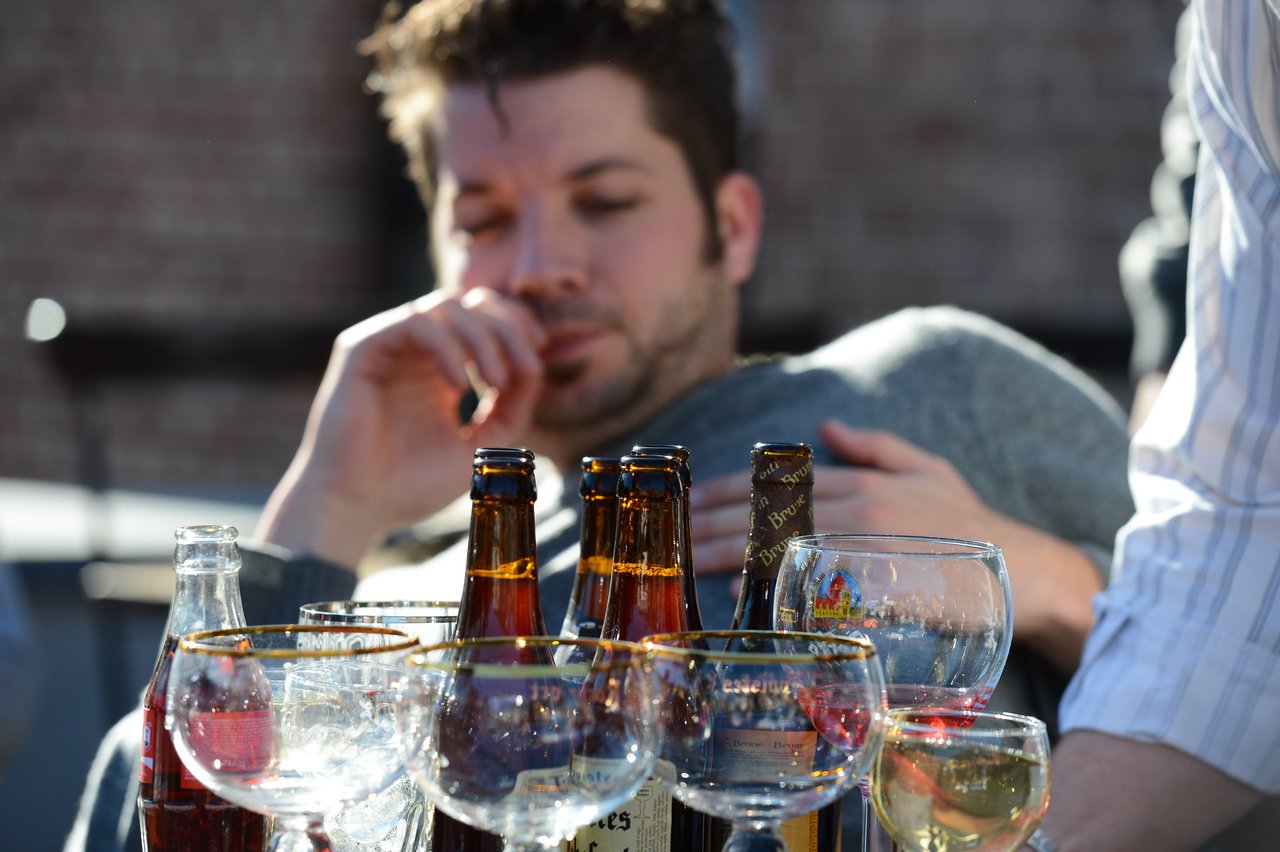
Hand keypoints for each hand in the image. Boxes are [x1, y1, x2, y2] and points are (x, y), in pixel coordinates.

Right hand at [255, 288, 546, 566]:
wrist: (356, 509)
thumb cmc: (409, 484)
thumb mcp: (479, 446)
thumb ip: (510, 409)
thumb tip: (535, 369)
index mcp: (438, 366)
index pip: (484, 318)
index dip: (516, 326)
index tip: (539, 355)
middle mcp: (412, 350)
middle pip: (470, 303)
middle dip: (508, 327)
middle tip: (526, 367)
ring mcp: (386, 345)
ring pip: (446, 306)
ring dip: (483, 338)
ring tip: (497, 382)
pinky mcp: (361, 348)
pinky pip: (414, 323)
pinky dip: (447, 347)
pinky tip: (458, 386)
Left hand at [688, 421, 1001, 586]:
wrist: (1025, 572)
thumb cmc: (972, 525)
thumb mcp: (930, 470)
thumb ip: (877, 446)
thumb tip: (828, 426)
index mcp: (862, 479)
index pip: (776, 482)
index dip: (726, 492)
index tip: (687, 502)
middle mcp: (858, 505)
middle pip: (768, 513)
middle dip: (712, 524)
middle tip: (670, 536)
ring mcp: (867, 543)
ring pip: (780, 544)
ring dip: (728, 553)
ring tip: (686, 560)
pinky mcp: (878, 582)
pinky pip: (813, 583)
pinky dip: (773, 587)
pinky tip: (739, 593)